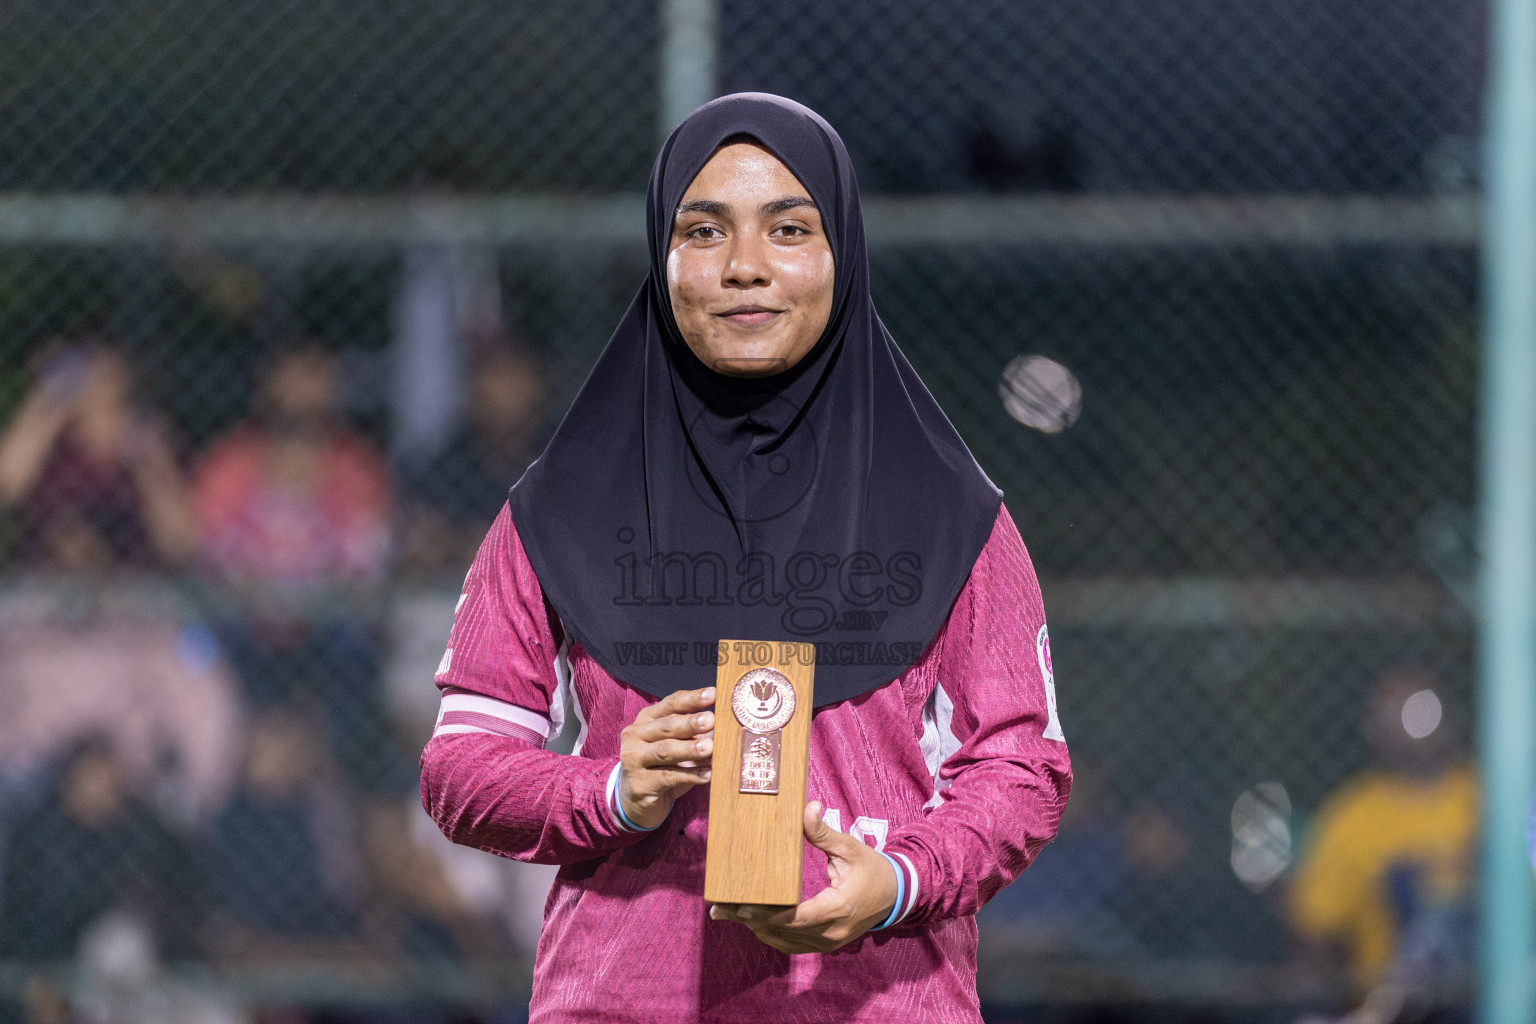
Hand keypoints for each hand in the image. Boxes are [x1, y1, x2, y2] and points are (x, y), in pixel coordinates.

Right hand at [617, 686, 714, 829]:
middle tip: (711, 720)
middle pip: (667, 725)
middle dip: (690, 723)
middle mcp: (636, 734)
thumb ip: (698, 733)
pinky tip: (708, 775)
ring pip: (665, 751)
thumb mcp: (678, 744)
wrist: (636, 798)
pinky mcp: (639, 783)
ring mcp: (634, 758)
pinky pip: (668, 777)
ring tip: (710, 748)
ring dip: (689, 749)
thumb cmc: (664, 764)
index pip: (671, 703)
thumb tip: (727, 725)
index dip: (692, 699)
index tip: (713, 694)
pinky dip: (690, 775)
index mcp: (648, 718)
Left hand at [708, 801, 897, 952]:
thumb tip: (808, 808)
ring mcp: (829, 942)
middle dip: (750, 920)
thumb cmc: (873, 869)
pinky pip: (793, 944)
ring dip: (756, 928)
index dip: (767, 914)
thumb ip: (825, 833)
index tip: (740, 906)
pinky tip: (751, 923)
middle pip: (783, 931)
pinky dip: (771, 934)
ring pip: (785, 940)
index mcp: (838, 908)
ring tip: (727, 914)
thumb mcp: (851, 848)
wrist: (897, 895)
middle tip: (720, 908)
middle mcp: (832, 932)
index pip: (796, 917)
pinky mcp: (826, 944)